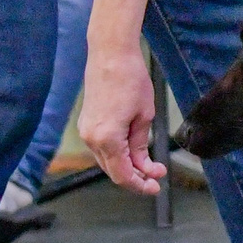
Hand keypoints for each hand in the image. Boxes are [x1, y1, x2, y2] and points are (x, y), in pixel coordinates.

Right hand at [78, 40, 164, 196]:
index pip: (122, 174)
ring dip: (127, 165)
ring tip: (150, 164)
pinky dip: (117, 154)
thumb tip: (144, 164)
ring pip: (107, 160)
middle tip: (156, 177)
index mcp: (106, 139)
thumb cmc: (130, 79)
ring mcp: (86, 131)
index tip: (155, 187)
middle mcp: (91, 138)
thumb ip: (141, 145)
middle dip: (136, 176)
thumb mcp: (144, 116)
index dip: (139, 185)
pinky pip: (102, 147)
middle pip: (113, 171)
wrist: (110, 55)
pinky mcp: (86, 123)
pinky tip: (134, 152)